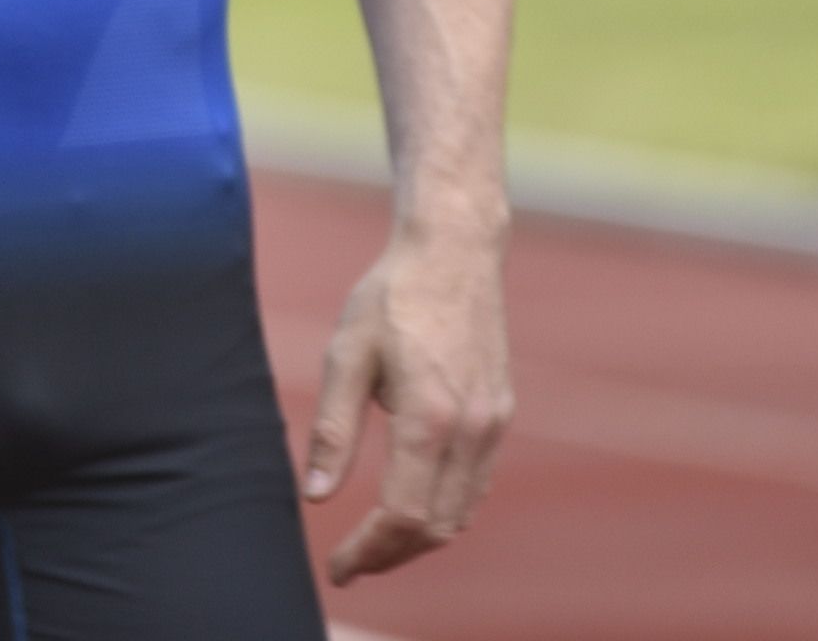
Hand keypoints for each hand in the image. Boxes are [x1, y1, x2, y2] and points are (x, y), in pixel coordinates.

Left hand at [300, 222, 511, 582]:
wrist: (454, 251)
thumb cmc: (393, 296)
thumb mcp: (347, 353)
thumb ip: (333, 428)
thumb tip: (316, 496)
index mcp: (431, 417)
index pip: (403, 515)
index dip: (368, 552)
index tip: (337, 567)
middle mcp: (472, 429)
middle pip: (436, 527)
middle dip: (391, 556)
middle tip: (350, 562)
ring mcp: (493, 424)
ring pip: (461, 513)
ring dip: (419, 539)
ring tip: (374, 543)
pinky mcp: (500, 415)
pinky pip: (476, 486)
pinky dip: (445, 511)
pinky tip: (412, 505)